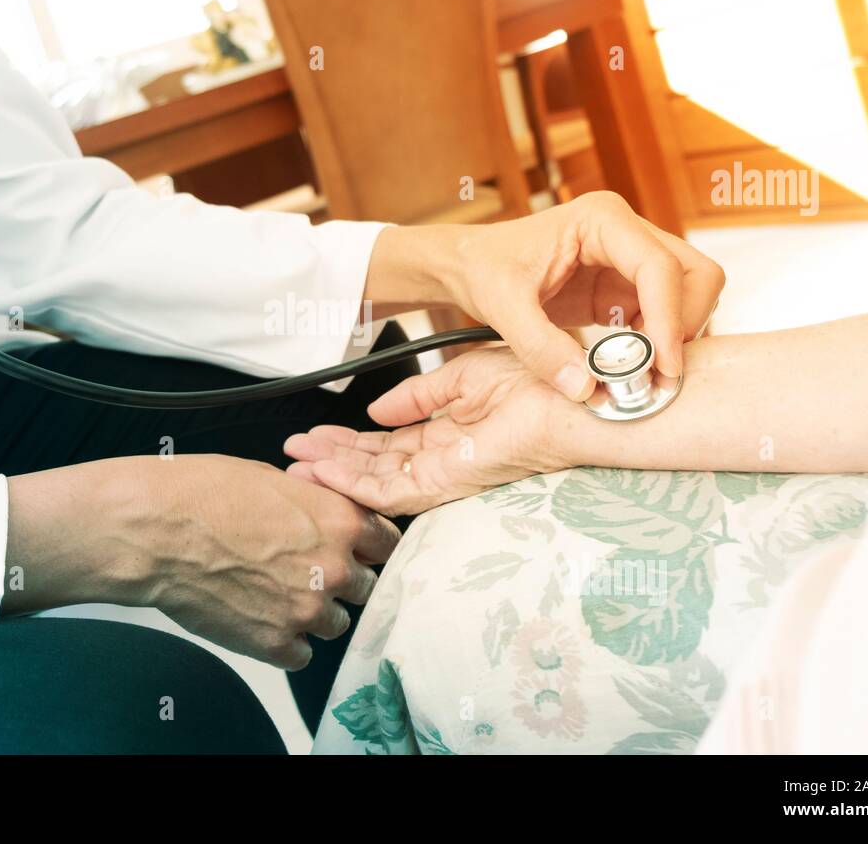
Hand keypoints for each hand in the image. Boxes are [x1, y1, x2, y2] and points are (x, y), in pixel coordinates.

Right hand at [4, 454, 399, 669]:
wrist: (156, 531)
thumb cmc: (202, 494)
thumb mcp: (273, 479)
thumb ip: (314, 504)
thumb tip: (324, 515)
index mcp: (340, 521)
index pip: (387, 542)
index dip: (369, 546)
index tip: (355, 550)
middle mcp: (334, 568)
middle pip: (365, 586)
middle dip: (341, 579)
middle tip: (307, 571)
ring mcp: (307, 610)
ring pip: (336, 624)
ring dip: (314, 611)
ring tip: (276, 593)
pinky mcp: (276, 644)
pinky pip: (302, 655)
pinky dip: (286, 641)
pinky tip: (262, 618)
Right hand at [285, 346, 572, 515]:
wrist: (573, 397)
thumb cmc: (540, 382)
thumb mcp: (464, 376)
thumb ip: (419, 396)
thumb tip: (378, 410)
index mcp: (450, 435)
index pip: (387, 447)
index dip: (348, 443)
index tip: (314, 437)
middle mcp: (444, 459)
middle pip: (375, 467)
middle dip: (331, 461)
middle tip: (293, 456)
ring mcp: (446, 474)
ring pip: (377, 485)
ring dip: (334, 475)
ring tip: (299, 467)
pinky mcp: (452, 482)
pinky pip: (395, 491)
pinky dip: (356, 483)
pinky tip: (328, 473)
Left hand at [366, 192, 723, 398]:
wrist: (469, 266)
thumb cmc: (483, 270)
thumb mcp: (502, 308)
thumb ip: (541, 348)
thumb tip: (587, 389)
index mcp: (602, 220)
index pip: (661, 267)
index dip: (671, 318)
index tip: (663, 367)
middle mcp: (627, 233)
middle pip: (695, 275)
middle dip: (684, 324)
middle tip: (657, 373)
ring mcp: (630, 260)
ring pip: (689, 295)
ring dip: (675, 336)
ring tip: (641, 375)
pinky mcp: (625, 287)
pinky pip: (664, 316)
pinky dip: (658, 344)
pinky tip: (629, 368)